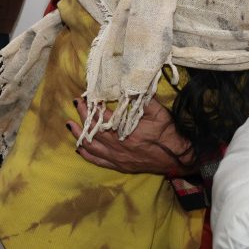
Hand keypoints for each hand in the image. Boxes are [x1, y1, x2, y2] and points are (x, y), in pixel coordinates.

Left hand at [65, 97, 193, 174]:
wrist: (178, 158)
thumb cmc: (169, 133)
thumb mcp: (159, 112)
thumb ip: (143, 98)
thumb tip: (132, 83)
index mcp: (127, 132)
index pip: (103, 117)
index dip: (92, 106)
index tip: (85, 96)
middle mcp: (119, 147)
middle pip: (94, 131)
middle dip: (83, 116)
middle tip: (76, 103)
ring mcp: (118, 158)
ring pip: (92, 147)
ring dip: (79, 134)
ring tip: (70, 124)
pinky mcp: (120, 166)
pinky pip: (98, 161)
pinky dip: (87, 154)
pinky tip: (79, 147)